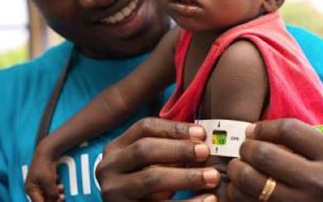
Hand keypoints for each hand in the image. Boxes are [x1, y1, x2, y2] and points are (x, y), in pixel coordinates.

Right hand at [25, 142, 64, 201]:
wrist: (48, 151)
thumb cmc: (45, 167)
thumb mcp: (49, 182)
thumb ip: (52, 193)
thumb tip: (57, 200)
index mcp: (31, 190)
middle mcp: (34, 188)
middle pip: (45, 199)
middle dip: (54, 198)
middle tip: (62, 197)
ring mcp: (40, 183)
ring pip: (50, 193)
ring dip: (56, 192)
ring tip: (61, 187)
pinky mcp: (46, 179)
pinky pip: (52, 187)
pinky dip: (56, 186)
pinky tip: (59, 181)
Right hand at [95, 117, 220, 201]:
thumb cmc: (144, 180)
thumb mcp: (146, 160)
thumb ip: (166, 146)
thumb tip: (201, 135)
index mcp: (116, 147)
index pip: (144, 127)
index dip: (174, 128)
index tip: (201, 133)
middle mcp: (109, 167)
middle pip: (145, 150)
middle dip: (179, 150)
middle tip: (206, 152)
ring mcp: (115, 192)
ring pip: (152, 179)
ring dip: (186, 176)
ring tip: (212, 176)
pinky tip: (208, 200)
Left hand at [226, 119, 322, 201]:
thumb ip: (303, 141)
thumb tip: (253, 132)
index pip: (288, 130)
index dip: (263, 127)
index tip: (253, 131)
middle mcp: (322, 184)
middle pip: (263, 154)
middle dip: (245, 148)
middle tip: (244, 150)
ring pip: (248, 181)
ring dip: (236, 171)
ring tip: (240, 169)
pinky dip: (236, 192)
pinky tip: (243, 189)